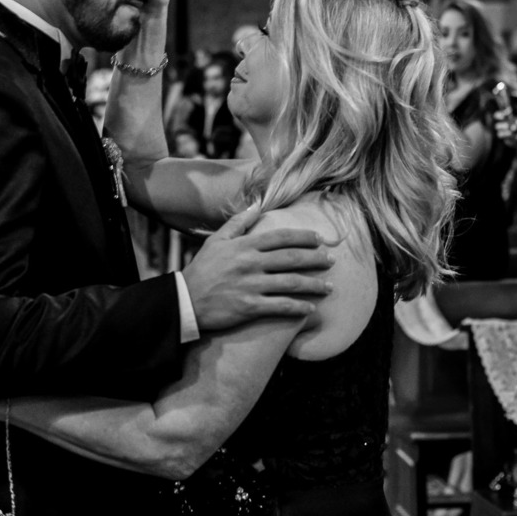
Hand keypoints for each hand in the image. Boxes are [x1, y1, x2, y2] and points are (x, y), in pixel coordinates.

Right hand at [182, 205, 333, 331]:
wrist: (185, 300)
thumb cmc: (202, 269)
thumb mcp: (216, 240)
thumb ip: (238, 223)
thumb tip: (256, 206)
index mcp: (244, 245)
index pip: (281, 237)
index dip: (303, 237)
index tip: (319, 239)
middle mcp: (251, 263)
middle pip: (292, 258)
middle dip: (316, 259)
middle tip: (331, 261)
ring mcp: (251, 285)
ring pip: (291, 283)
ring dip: (314, 285)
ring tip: (330, 287)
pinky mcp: (250, 307)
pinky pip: (280, 306)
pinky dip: (298, 307)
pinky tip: (311, 308)